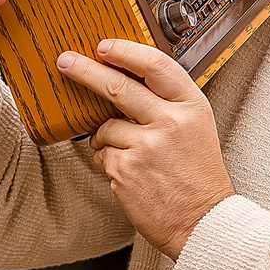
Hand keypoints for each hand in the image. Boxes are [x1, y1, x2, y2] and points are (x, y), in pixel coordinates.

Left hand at [58, 39, 235, 258]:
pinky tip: (130, 175)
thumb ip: (167, 106)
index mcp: (192, 108)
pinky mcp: (126, 170)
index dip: (126, 52)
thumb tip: (125, 84)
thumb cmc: (198, 177)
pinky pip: (102, 156)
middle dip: (85, 71)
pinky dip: (109, 163)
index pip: (156, 66)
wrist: (204, 222)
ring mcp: (147, 146)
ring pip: (106, 128)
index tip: (104, 46)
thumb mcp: (196, 130)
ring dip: (106, 139)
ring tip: (130, 156)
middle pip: (118, 87)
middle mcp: (171, 122)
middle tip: (65, 61)